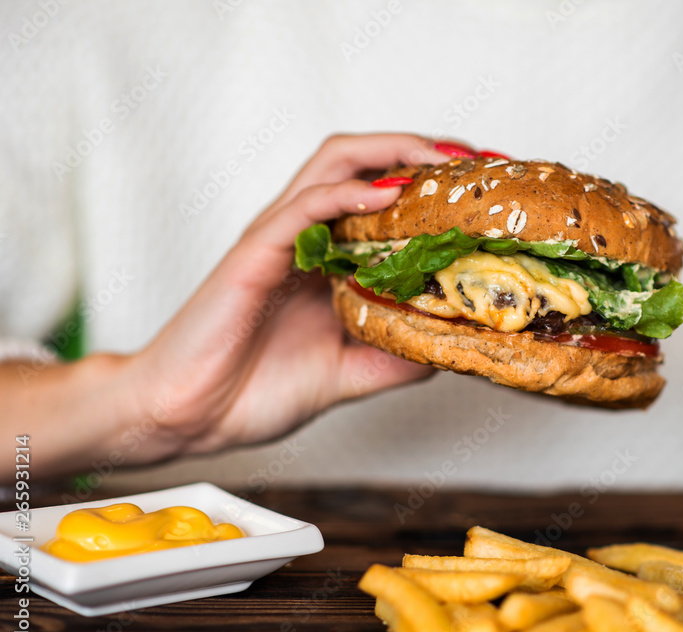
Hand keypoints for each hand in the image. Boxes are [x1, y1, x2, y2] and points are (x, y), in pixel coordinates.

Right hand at [126, 134, 447, 462]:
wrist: (189, 418)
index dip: (430, 181)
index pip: (380, 192)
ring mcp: (276, 239)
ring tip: (440, 158)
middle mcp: (302, 236)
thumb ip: (393, 356)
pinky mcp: (253, 255)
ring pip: (333, 166)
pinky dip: (346, 194)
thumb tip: (448, 348)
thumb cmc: (252, 389)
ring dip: (392, 152)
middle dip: (420, 150)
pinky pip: (301, 208)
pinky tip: (387, 195)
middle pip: (362, 161)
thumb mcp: (349, 373)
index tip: (480, 185)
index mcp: (324, 256)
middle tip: (472, 158)